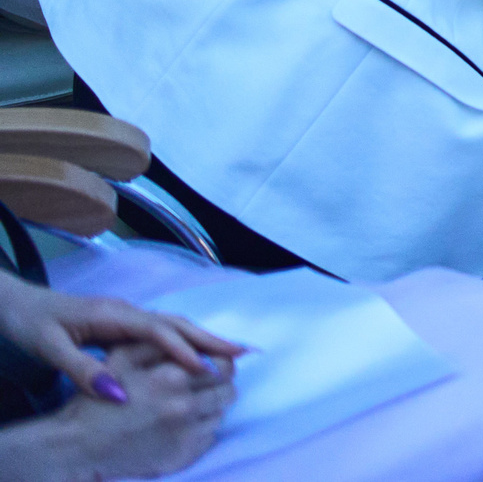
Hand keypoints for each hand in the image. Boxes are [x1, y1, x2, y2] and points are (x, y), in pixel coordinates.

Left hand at [0, 274, 241, 401]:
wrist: (15, 303)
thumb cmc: (31, 324)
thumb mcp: (49, 349)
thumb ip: (83, 371)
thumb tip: (120, 394)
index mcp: (113, 315)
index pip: (157, 331)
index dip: (183, 350)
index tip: (207, 369)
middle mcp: (126, 311)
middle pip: (176, 322)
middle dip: (209, 338)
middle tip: (243, 353)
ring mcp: (126, 315)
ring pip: (172, 325)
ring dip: (202, 338)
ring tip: (231, 353)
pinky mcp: (122, 323)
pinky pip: (162, 331)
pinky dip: (185, 339)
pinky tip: (195, 351)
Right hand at [17, 341, 236, 480]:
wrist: (77, 446)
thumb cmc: (98, 399)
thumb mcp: (123, 358)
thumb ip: (163, 344)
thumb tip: (201, 343)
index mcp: (173, 378)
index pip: (224, 366)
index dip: (221, 365)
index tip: (212, 368)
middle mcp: (184, 406)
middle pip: (228, 391)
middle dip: (219, 386)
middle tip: (203, 388)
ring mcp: (185, 435)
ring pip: (220, 415)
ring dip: (211, 409)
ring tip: (189, 407)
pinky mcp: (181, 457)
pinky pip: (208, 439)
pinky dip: (200, 431)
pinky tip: (180, 427)